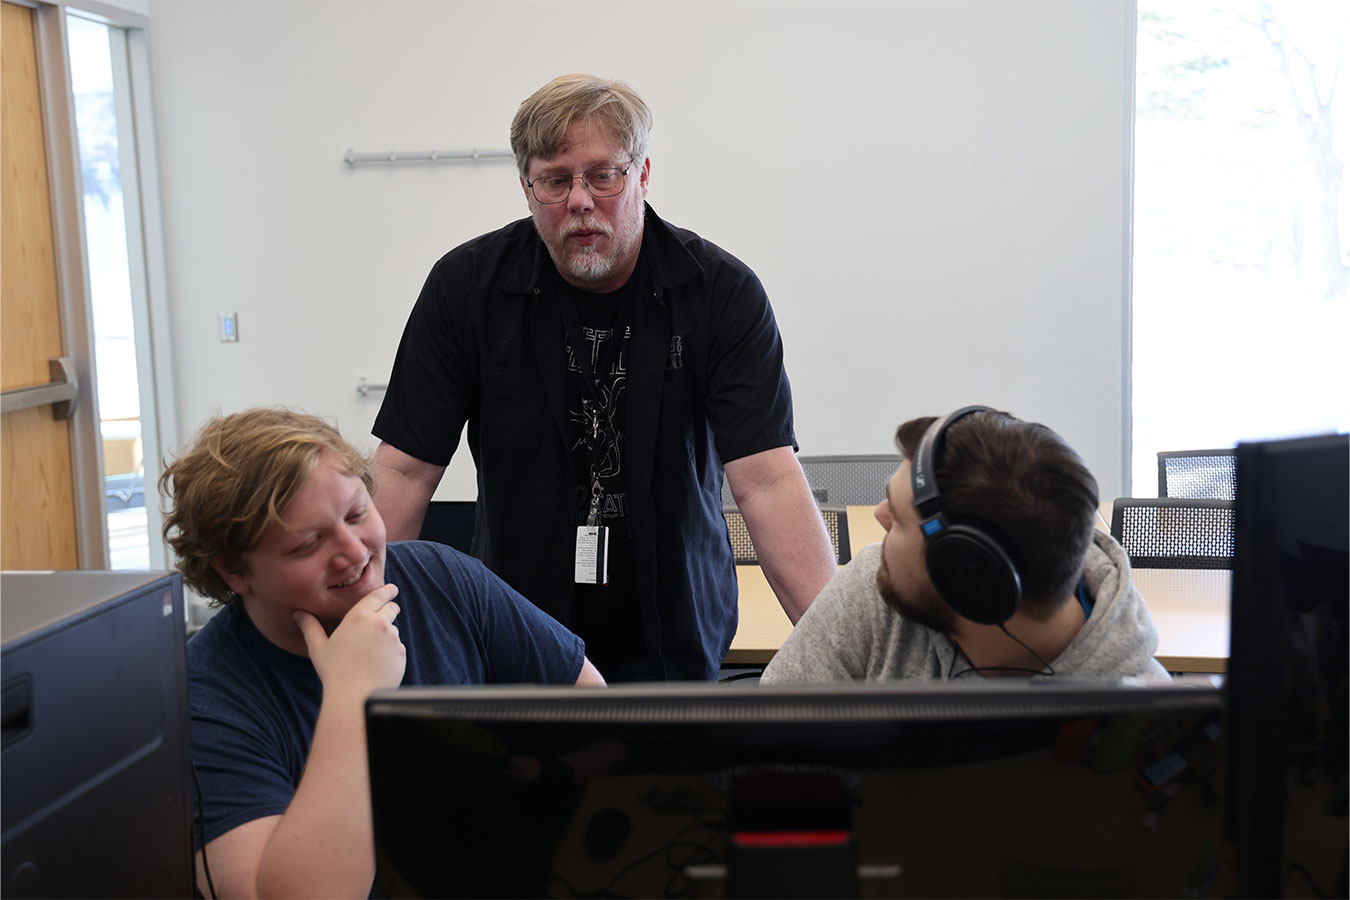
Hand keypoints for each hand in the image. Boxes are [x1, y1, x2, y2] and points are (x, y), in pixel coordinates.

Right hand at [294, 584, 406, 703]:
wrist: (355, 696)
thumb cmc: (333, 672)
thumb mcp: (318, 647)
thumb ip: (310, 627)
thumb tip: (298, 613)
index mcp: (359, 617)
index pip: (378, 596)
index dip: (386, 591)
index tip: (392, 589)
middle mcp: (379, 623)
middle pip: (391, 609)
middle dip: (390, 609)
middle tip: (386, 614)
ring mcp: (393, 638)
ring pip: (394, 631)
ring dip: (387, 635)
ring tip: (370, 653)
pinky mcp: (401, 653)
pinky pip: (398, 648)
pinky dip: (391, 653)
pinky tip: (378, 665)